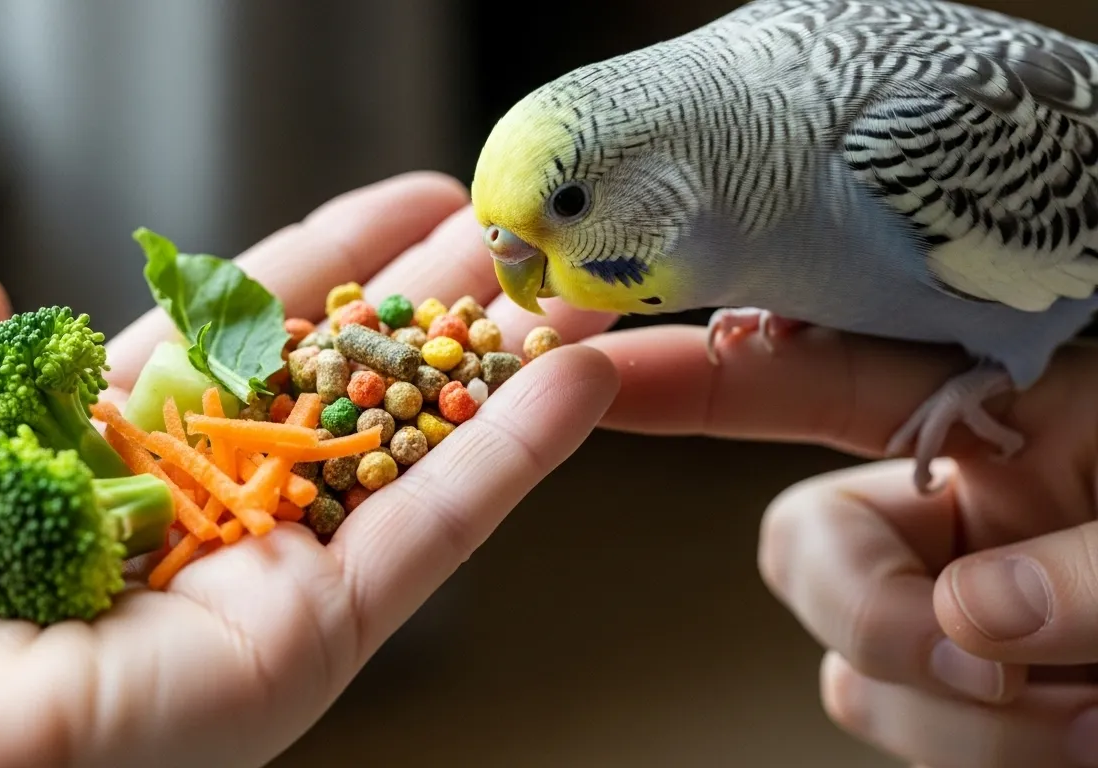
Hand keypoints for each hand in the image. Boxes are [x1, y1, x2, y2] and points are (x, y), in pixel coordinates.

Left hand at [0, 172, 621, 767]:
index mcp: (66, 468)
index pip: (222, 348)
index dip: (313, 272)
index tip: (397, 209)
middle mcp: (163, 533)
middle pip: (326, 398)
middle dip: (422, 311)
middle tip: (512, 235)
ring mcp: (236, 594)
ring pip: (394, 464)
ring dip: (489, 373)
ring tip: (570, 285)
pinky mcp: (289, 652)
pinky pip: (417, 543)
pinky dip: (505, 461)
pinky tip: (576, 377)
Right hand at [576, 322, 1097, 767]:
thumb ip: (1083, 572)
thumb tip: (964, 617)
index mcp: (991, 417)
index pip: (814, 379)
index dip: (695, 373)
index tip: (593, 372)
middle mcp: (943, 511)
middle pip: (801, 546)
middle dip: (870, 616)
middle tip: (988, 668)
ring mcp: (943, 610)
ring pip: (852, 669)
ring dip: (962, 722)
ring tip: (1095, 721)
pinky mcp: (960, 703)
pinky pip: (906, 735)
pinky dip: (988, 760)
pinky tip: (1087, 743)